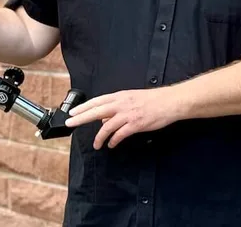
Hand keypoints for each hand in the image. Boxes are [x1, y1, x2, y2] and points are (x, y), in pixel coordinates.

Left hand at [64, 88, 183, 149]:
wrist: (170, 102)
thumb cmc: (152, 100)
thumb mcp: (131, 98)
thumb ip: (117, 106)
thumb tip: (104, 117)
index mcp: (119, 96)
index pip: (96, 101)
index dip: (83, 107)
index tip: (72, 112)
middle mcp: (121, 104)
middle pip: (96, 110)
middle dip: (81, 117)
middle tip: (70, 123)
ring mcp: (128, 114)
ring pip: (107, 126)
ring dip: (99, 137)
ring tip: (96, 145)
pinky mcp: (136, 124)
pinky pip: (120, 134)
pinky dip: (113, 141)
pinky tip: (111, 145)